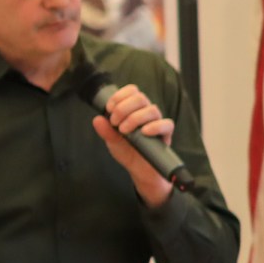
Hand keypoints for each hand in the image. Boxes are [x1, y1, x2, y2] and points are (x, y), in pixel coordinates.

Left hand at [91, 83, 178, 208]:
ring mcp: (157, 123)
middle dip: (123, 108)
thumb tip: (97, 119)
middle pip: (140, 98)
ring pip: (152, 109)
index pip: (132, 91)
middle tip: (115, 123)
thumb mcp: (113, 142)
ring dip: (135, 118)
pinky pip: (166, 124)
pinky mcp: (166, 134)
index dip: (120, 96)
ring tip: (125, 131)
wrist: (140, 171)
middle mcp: (147, 113)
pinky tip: (144, 132)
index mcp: (134, 110)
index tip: (109, 109)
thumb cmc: (129, 152)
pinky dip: (155, 126)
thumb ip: (106, 131)